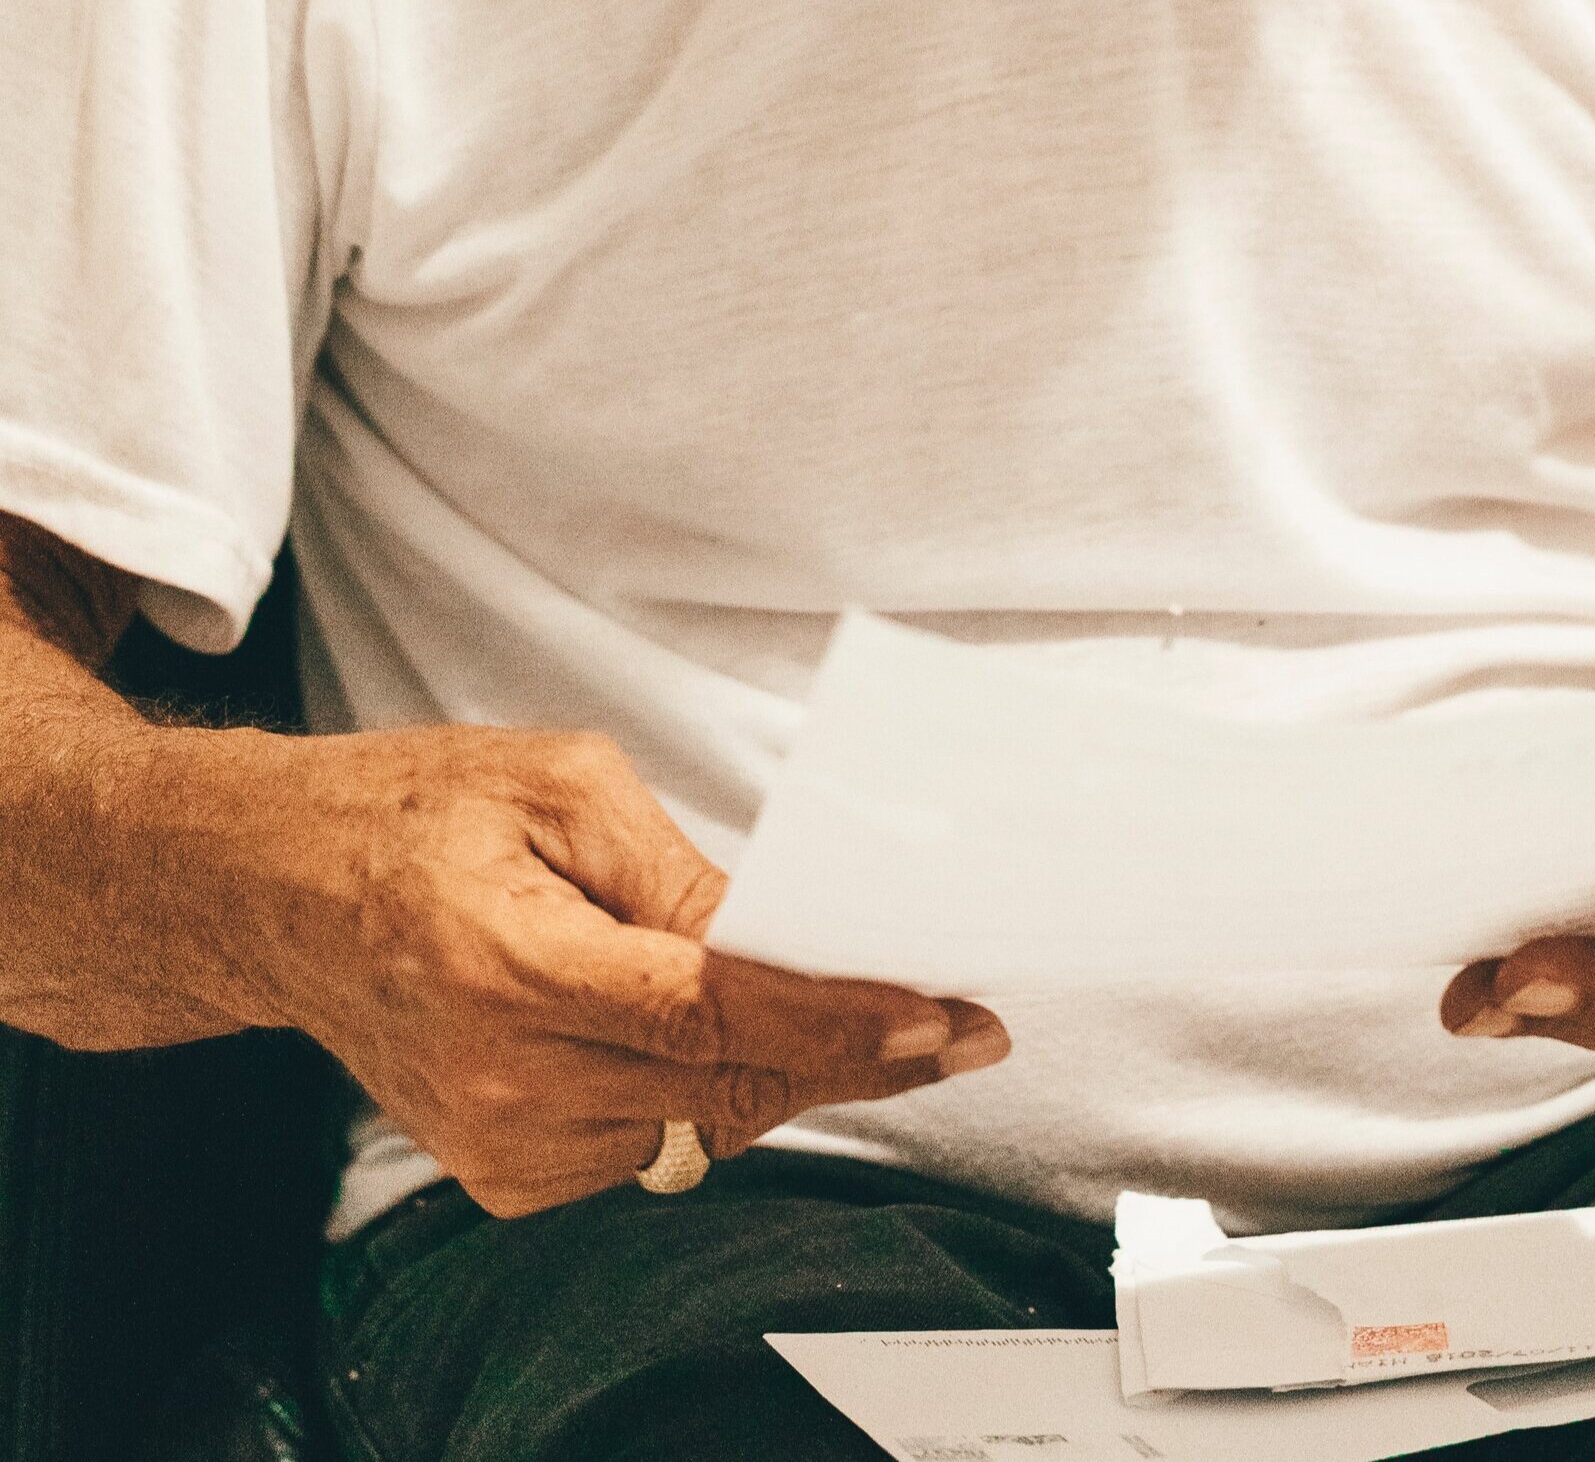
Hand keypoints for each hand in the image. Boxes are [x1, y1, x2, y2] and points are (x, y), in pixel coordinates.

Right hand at [199, 722, 1007, 1218]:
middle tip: (958, 1025)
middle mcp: (499, 1075)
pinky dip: (703, 1089)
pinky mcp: (499, 1174)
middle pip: (726, 1082)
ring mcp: (494, 1141)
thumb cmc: (414, 811)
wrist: (274, 891)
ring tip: (833, 1003)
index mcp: (509, 961)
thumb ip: (677, 870)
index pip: (711, 1012)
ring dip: (777, 1066)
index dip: (836, 1017)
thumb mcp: (560, 782)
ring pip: (701, 1121)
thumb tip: (782, 936)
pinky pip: (652, 1143)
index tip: (936, 1015)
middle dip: (855, 1052)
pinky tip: (709, 1030)